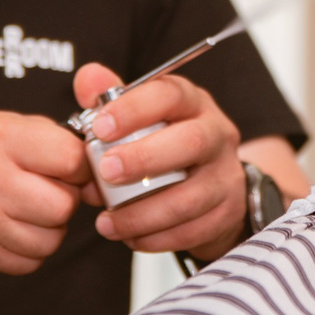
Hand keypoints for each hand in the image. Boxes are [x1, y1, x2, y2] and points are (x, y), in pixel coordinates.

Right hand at [0, 110, 88, 274]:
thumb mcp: (4, 123)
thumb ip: (51, 138)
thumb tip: (94, 165)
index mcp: (2, 140)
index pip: (70, 160)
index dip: (81, 165)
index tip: (72, 167)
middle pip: (63, 206)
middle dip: (66, 199)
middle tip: (50, 189)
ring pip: (51, 240)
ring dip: (51, 227)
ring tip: (33, 209)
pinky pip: (29, 263)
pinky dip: (32, 249)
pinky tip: (17, 228)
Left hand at [73, 62, 246, 261]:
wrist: (210, 184)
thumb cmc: (164, 143)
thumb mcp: (142, 115)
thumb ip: (111, 97)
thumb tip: (87, 77)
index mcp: (192, 103)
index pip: (170, 95)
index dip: (135, 109)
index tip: (100, 127)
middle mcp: (216, 134)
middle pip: (191, 141)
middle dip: (145, 158)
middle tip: (106, 172)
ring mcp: (226, 175)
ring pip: (191, 196)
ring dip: (144, 212)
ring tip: (107, 222)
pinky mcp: (227, 212)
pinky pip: (194, 230)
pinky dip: (157, 238)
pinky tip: (129, 237)